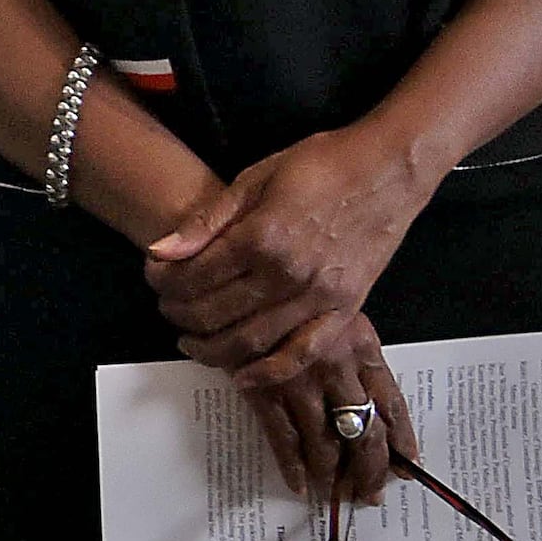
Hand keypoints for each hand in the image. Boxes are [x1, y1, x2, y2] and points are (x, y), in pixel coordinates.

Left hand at [142, 122, 439, 379]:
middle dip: (180, 316)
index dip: (164, 281)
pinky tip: (243, 376)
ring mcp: (320, 297)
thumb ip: (206, 221)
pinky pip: (304, 354)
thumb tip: (159, 251)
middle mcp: (288, 275)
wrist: (389, 169)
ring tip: (191, 341)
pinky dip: (270, 372)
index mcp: (262, 237)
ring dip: (212, 349)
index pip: (194, 277)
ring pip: (252, 341)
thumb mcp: (255, 178)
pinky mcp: (346, 310)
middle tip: (166, 308)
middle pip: (215, 314)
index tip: (153, 276)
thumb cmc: (320, 164)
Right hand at [237, 309, 415, 502]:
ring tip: (334, 492)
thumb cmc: (287, 296)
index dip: (401, 440)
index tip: (406, 467)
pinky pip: (284, 439)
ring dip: (331, 475)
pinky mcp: (263, 390)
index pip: (391, 403)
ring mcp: (299, 381)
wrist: (238, 283)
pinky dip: (292, 467)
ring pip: (325, 443)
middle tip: (369, 493)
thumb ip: (353, 354)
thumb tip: (370, 406)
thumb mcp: (333, 312)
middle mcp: (336, 366)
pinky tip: (298, 484)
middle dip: (369, 470)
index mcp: (361, 344)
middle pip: (364, 432)